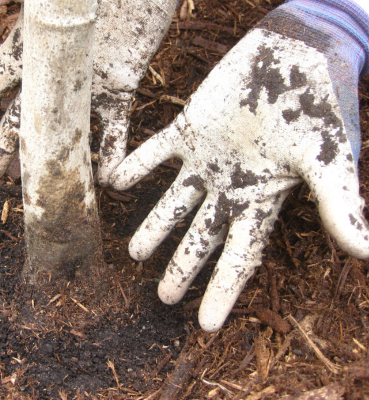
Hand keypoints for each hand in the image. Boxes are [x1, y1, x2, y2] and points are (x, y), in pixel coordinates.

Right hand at [0, 0, 176, 184]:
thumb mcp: (51, 7)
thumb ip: (33, 28)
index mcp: (30, 48)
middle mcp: (54, 71)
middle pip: (20, 118)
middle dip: (1, 149)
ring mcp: (87, 81)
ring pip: (62, 130)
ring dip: (50, 161)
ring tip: (38, 186)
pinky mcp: (121, 86)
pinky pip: (114, 126)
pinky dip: (111, 153)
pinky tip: (105, 181)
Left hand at [110, 7, 368, 331]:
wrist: (301, 51)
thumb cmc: (321, 105)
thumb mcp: (330, 157)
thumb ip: (339, 202)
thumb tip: (366, 252)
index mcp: (262, 198)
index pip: (239, 256)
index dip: (222, 289)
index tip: (205, 324)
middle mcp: (230, 184)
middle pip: (202, 236)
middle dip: (183, 266)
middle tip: (162, 297)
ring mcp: (207, 158)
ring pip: (174, 200)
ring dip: (154, 225)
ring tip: (133, 253)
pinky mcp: (190, 125)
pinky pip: (156, 150)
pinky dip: (136, 165)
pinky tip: (114, 182)